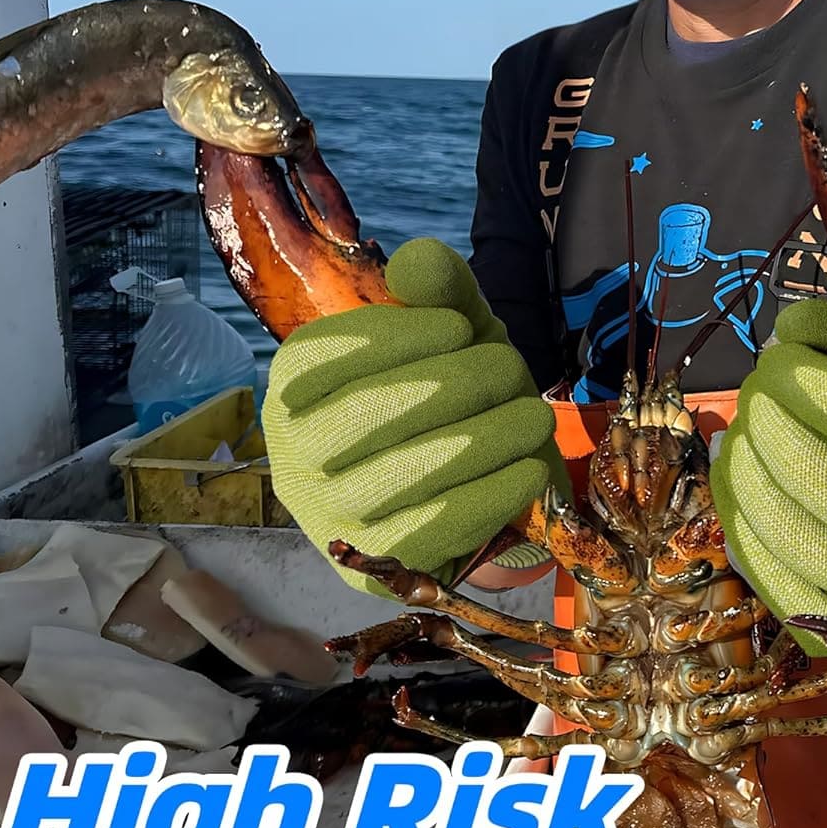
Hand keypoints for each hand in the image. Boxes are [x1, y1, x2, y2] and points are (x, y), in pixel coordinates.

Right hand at [261, 239, 563, 594]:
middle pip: (368, 414)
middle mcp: (294, 452)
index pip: (332, 354)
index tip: (462, 328)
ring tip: (533, 418)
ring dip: (483, 439)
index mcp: (294, 383)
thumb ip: (437, 287)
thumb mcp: (447, 330)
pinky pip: (433, 528)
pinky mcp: (375, 564)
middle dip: (453, 385)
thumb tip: (418, 263)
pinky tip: (529, 468)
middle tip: (510, 370)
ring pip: (403, 473)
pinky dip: (490, 494)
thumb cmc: (450, 391)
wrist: (467, 481)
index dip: (401, 336)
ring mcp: (329, 514)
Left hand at [711, 298, 826, 655]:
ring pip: (791, 536)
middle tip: (752, 393)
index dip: (817, 388)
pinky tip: (736, 485)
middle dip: (770, 427)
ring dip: (747, 474)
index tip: (779, 358)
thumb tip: (787, 331)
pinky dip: (743, 528)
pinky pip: (775, 581)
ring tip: (735, 435)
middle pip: (825, 485)